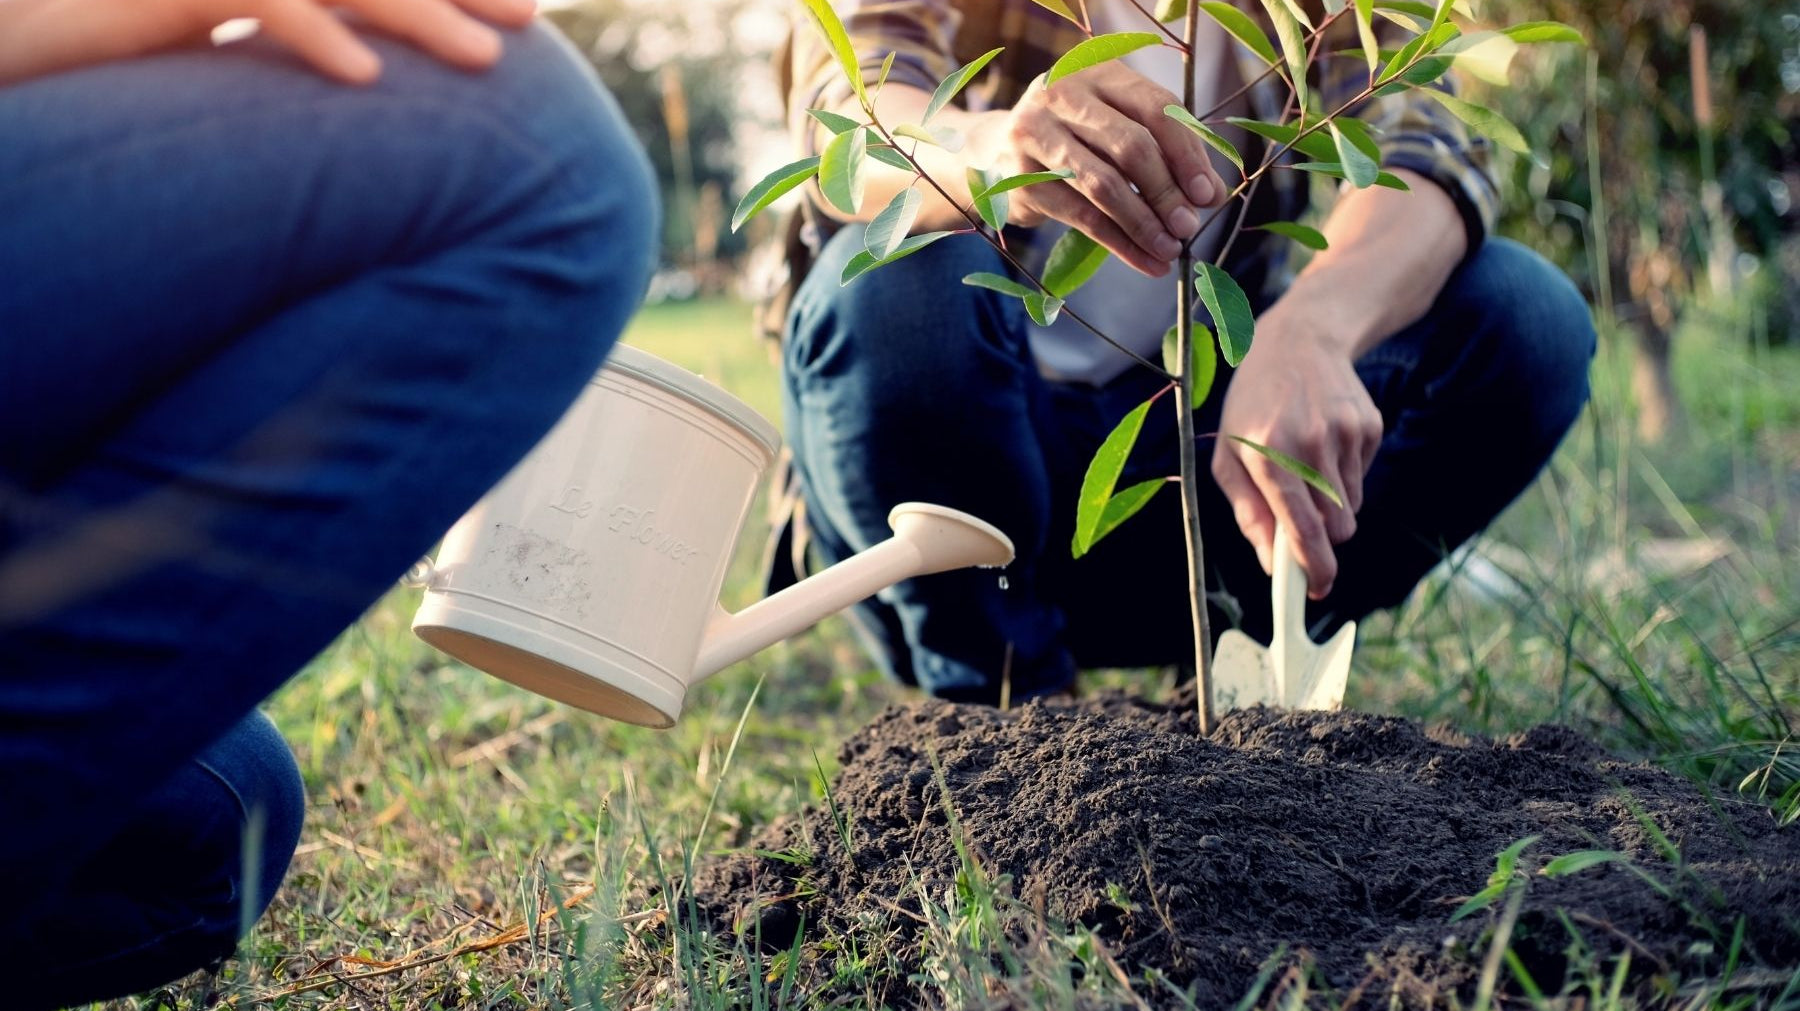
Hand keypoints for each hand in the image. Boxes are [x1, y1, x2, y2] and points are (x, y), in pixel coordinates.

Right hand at [0, 0, 536, 85]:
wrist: (14, 56)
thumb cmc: (110, 76)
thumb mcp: (223, 89)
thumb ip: (286, 92)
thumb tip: (367, 117)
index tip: (517, 11)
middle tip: (529, 17)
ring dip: (416, 12)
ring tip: (485, 61)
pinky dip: (313, 31)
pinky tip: (364, 78)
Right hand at [960, 61, 1228, 276]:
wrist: (994, 150)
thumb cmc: (1075, 138)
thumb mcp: (1118, 129)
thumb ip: (1166, 152)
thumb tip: (1211, 195)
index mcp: (1098, 72)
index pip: (1154, 107)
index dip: (1186, 153)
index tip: (1207, 194)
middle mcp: (1061, 95)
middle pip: (1130, 145)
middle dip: (1166, 192)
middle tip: (1189, 227)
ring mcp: (1035, 134)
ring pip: (1103, 184)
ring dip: (1144, 223)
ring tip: (1170, 250)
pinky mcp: (1020, 178)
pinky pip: (1081, 216)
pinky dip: (1119, 243)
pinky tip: (1145, 261)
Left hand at [1210, 301, 1383, 598]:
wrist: (1299, 341)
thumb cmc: (1253, 406)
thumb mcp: (1230, 456)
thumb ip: (1249, 513)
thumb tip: (1271, 564)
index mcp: (1269, 454)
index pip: (1301, 527)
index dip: (1312, 566)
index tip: (1316, 589)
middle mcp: (1311, 444)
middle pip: (1338, 529)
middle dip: (1324, 539)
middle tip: (1303, 523)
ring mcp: (1345, 433)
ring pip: (1351, 508)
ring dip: (1331, 505)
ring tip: (1307, 467)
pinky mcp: (1370, 427)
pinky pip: (1362, 478)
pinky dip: (1345, 476)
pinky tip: (1324, 444)